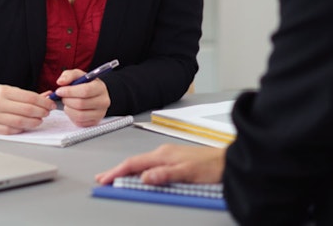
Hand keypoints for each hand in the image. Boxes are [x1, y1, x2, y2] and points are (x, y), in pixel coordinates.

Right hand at [0, 84, 55, 133]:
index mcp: (3, 91)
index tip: (50, 104)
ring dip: (34, 122)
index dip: (43, 102)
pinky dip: (21, 130)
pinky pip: (10, 132)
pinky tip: (25, 126)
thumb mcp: (5, 89)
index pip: (30, 98)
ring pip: (20, 123)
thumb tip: (45, 96)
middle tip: (47, 113)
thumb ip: (25, 95)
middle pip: (27, 110)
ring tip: (39, 120)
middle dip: (41, 112)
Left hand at [52, 68, 110, 126]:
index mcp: (100, 87)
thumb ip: (68, 75)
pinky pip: (79, 122)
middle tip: (62, 97)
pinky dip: (72, 116)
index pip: (85, 91)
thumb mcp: (77, 75)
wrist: (92, 94)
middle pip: (81, 104)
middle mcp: (103, 101)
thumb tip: (61, 82)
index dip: (69, 91)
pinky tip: (72, 109)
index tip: (59, 91)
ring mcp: (100, 113)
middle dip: (67, 100)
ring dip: (68, 109)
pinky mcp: (95, 122)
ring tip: (67, 102)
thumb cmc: (84, 84)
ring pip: (80, 115)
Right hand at [94, 144, 225, 185]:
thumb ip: (165, 175)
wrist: (229, 161)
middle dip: (117, 171)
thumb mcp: (188, 172)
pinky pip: (150, 166)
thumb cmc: (212, 166)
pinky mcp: (174, 161)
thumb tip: (145, 177)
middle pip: (134, 163)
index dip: (117, 172)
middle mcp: (163, 153)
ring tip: (116, 179)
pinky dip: (139, 171)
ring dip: (127, 172)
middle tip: (103, 179)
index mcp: (163, 155)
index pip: (134, 164)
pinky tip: (138, 176)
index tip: (105, 179)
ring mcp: (168, 156)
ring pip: (142, 164)